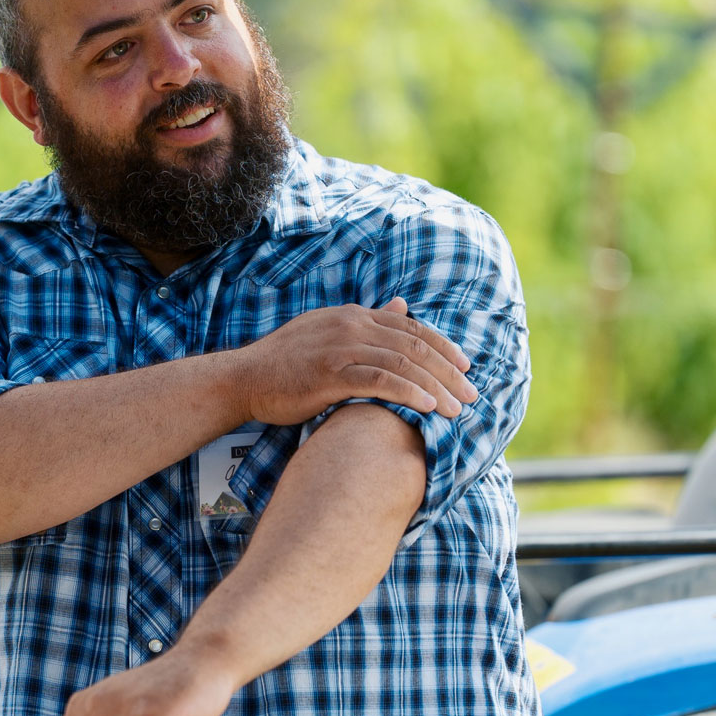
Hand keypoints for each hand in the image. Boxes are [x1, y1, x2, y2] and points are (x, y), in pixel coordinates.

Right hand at [234, 298, 476, 425]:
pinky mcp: (330, 373)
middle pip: (413, 345)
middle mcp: (350, 326)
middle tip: (471, 394)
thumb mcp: (328, 333)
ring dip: (435, 387)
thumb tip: (400, 305)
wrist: (243, 379)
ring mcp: (340, 348)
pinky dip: (408, 393)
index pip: (410, 327)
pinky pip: (379, 381)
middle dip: (447, 371)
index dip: (442, 346)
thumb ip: (366, 322)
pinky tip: (427, 407)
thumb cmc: (285, 364)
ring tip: (456, 409)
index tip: (465, 367)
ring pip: (402, 364)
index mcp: (352, 316)